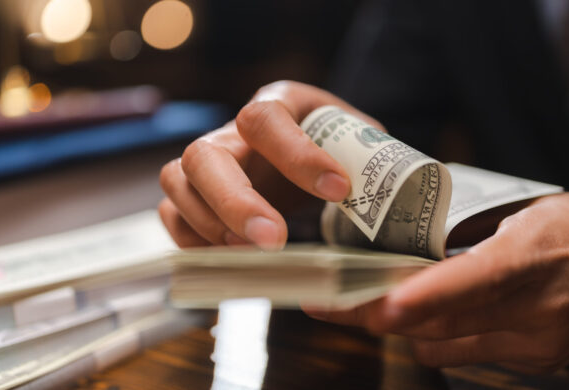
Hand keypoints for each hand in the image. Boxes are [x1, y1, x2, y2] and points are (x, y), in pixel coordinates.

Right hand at [159, 80, 383, 248]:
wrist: (307, 154)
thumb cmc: (335, 148)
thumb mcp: (359, 142)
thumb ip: (370, 161)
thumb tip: (396, 204)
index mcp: (276, 104)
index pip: (266, 118)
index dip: (297, 156)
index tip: (338, 192)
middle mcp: (231, 131)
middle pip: (204, 155)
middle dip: (236, 201)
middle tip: (273, 239)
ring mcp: (206, 162)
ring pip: (177, 183)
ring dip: (210, 223)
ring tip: (252, 251)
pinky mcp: (192, 194)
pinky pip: (172, 215)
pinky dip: (194, 239)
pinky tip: (230, 256)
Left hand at [305, 193, 568, 372]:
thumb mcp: (533, 213)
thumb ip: (477, 241)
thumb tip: (414, 253)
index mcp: (535, 257)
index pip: (473, 283)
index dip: (424, 297)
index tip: (380, 304)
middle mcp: (536, 310)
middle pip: (442, 323)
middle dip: (376, 315)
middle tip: (326, 303)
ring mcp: (537, 343)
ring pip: (445, 345)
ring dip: (403, 328)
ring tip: (364, 304)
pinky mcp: (538, 361)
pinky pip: (468, 355)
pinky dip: (439, 336)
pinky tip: (426, 317)